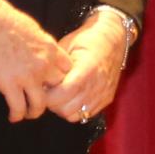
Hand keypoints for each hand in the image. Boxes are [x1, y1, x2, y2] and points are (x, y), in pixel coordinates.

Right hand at [0, 0, 65, 122]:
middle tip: (44, 100)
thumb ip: (41, 44)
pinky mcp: (9, 84)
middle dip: (53, 96)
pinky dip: (17, 115)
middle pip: (59, 88)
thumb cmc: (5, 20)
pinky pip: (18, 106)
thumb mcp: (34, 30)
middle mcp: (44, 65)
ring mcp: (28, 76)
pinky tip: (13, 117)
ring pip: (40, 104)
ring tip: (29, 114)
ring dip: (35, 112)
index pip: (68, 70)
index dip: (63, 79)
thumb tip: (39, 49)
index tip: (55, 83)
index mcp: (50, 49)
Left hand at [40, 9, 135, 123]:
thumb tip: (39, 82)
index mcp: (87, 69)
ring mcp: (103, 94)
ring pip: (75, 115)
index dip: (48, 95)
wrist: (114, 38)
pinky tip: (71, 97)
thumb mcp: (67, 45)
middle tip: (48, 92)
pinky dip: (75, 109)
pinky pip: (86, 115)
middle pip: (67, 109)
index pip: (63, 93)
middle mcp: (97, 85)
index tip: (42, 87)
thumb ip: (55, 66)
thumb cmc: (88, 39)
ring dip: (63, 108)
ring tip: (59, 95)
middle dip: (53, 103)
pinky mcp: (107, 99)